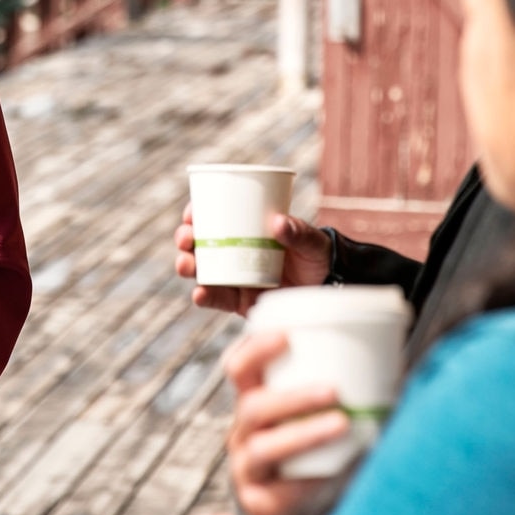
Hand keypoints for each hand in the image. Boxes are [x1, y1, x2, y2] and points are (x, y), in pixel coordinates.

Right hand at [176, 210, 332, 315]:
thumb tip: (278, 222)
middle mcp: (235, 251)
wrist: (328, 290)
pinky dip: (204, 297)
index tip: (191, 213)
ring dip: (187, 266)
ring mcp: (235, 277)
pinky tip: (199, 294)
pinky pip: (217, 299)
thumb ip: (299, 232)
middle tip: (187, 239)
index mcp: (247, 229)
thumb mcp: (312, 242)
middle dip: (185, 239)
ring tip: (186, 266)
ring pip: (201, 271)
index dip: (196, 213)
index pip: (214, 216)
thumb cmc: (318, 257)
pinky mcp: (239, 301)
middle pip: (199, 243)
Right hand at [224, 331, 347, 514]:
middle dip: (292, 396)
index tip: (287, 335)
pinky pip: (277, 492)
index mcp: (254, 401)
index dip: (256, 348)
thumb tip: (397, 369)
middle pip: (252, 406)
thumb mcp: (308, 417)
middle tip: (333, 390)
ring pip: (263, 448)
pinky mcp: (258, 503)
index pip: (239, 367)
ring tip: (341, 425)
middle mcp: (243, 431)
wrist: (282, 508)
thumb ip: (339, 394)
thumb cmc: (303, 452)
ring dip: (304, 433)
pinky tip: (333, 475)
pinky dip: (306, 482)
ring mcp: (246, 468)